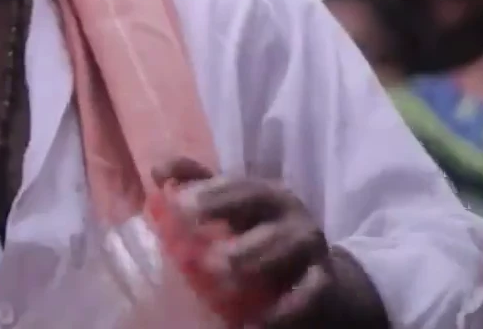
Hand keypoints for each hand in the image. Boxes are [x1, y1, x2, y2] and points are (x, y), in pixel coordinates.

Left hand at [151, 158, 388, 328]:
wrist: (311, 271)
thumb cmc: (257, 232)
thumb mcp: (230, 208)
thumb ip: (197, 185)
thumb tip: (159, 170)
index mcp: (264, 192)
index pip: (239, 187)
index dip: (211, 194)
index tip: (179, 207)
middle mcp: (290, 212)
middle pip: (267, 223)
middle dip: (232, 225)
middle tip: (206, 257)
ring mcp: (309, 245)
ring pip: (285, 248)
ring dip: (255, 265)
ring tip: (226, 285)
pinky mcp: (323, 279)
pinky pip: (308, 293)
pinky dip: (285, 310)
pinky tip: (257, 323)